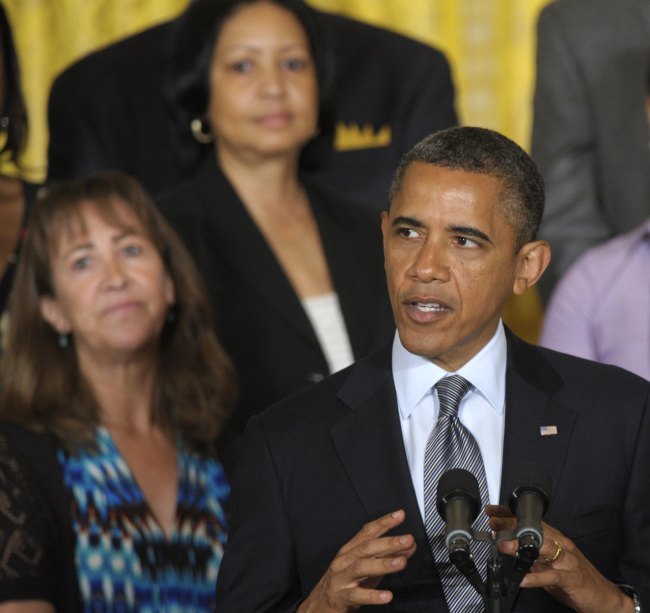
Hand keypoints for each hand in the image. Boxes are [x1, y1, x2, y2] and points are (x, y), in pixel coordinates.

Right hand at [298, 510, 415, 612]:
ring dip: (382, 564)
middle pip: (366, 547)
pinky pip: (356, 595)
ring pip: (361, 567)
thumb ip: (386, 557)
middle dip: (388, 542)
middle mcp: (344, 560)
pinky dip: (372, 595)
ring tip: (401, 562)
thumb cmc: (345, 584)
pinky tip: (387, 596)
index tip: (399, 515)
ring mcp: (340, 578)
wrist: (319, 606)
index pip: (367, 532)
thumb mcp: (367, 569)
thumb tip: (409, 547)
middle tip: (408, 539)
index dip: (383, 522)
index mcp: (350, 550)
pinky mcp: (340, 597)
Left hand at [485, 505, 634, 612]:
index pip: (530, 522)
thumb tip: (509, 547)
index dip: (510, 515)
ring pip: (544, 547)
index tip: (492, 511)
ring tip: (504, 546)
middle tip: (494, 524)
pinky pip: (552, 576)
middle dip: (512, 526)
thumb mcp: (549, 564)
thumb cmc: (575, 578)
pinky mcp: (572, 578)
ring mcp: (568, 561)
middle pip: (534, 530)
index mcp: (555, 539)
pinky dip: (536, 577)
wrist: (604, 597)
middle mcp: (561, 545)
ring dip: (522, 546)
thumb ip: (531, 555)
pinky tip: (524, 579)